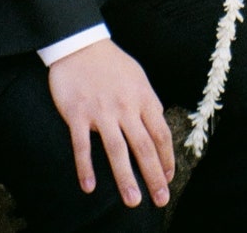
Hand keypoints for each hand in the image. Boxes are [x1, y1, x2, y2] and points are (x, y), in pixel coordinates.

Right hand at [48, 39, 174, 208]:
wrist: (81, 45)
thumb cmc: (111, 63)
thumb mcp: (138, 77)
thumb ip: (149, 102)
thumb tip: (159, 124)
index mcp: (142, 97)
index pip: (160, 133)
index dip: (166, 158)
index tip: (169, 177)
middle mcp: (125, 106)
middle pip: (143, 146)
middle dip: (154, 175)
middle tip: (160, 199)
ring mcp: (101, 111)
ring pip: (117, 150)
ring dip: (125, 178)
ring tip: (132, 201)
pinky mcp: (78, 114)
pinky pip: (82, 145)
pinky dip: (86, 167)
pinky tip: (89, 187)